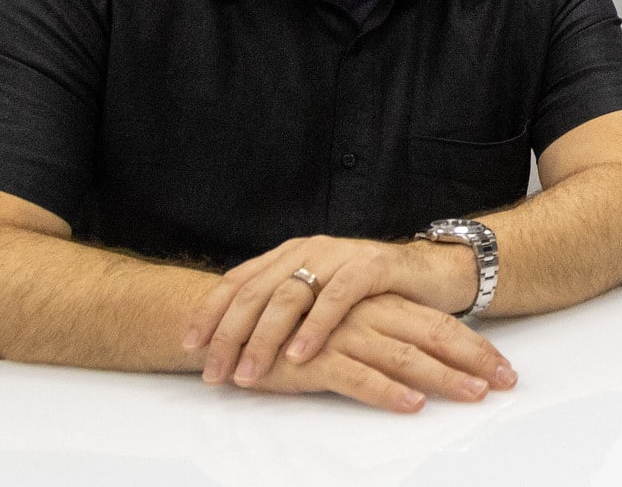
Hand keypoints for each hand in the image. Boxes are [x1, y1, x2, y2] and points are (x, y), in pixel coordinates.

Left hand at [185, 234, 466, 386]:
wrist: (430, 271)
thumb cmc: (370, 293)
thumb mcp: (318, 296)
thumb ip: (282, 307)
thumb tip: (234, 342)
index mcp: (290, 253)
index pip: (238, 280)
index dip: (211, 312)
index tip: (190, 346)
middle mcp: (309, 249)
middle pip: (256, 291)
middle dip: (230, 335)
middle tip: (216, 373)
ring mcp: (341, 254)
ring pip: (290, 295)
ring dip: (265, 338)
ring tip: (250, 373)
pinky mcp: (373, 265)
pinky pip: (338, 296)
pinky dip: (315, 326)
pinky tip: (300, 353)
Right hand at [246, 293, 516, 412]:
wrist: (232, 322)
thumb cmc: (295, 328)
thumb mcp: (346, 323)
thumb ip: (382, 331)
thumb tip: (424, 358)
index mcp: (377, 303)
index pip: (437, 322)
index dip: (474, 345)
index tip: (506, 370)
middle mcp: (367, 313)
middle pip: (432, 334)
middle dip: (474, 360)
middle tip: (508, 381)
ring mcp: (343, 334)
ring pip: (403, 355)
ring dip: (443, 377)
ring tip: (473, 395)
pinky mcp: (315, 360)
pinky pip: (358, 376)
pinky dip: (387, 391)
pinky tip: (412, 404)